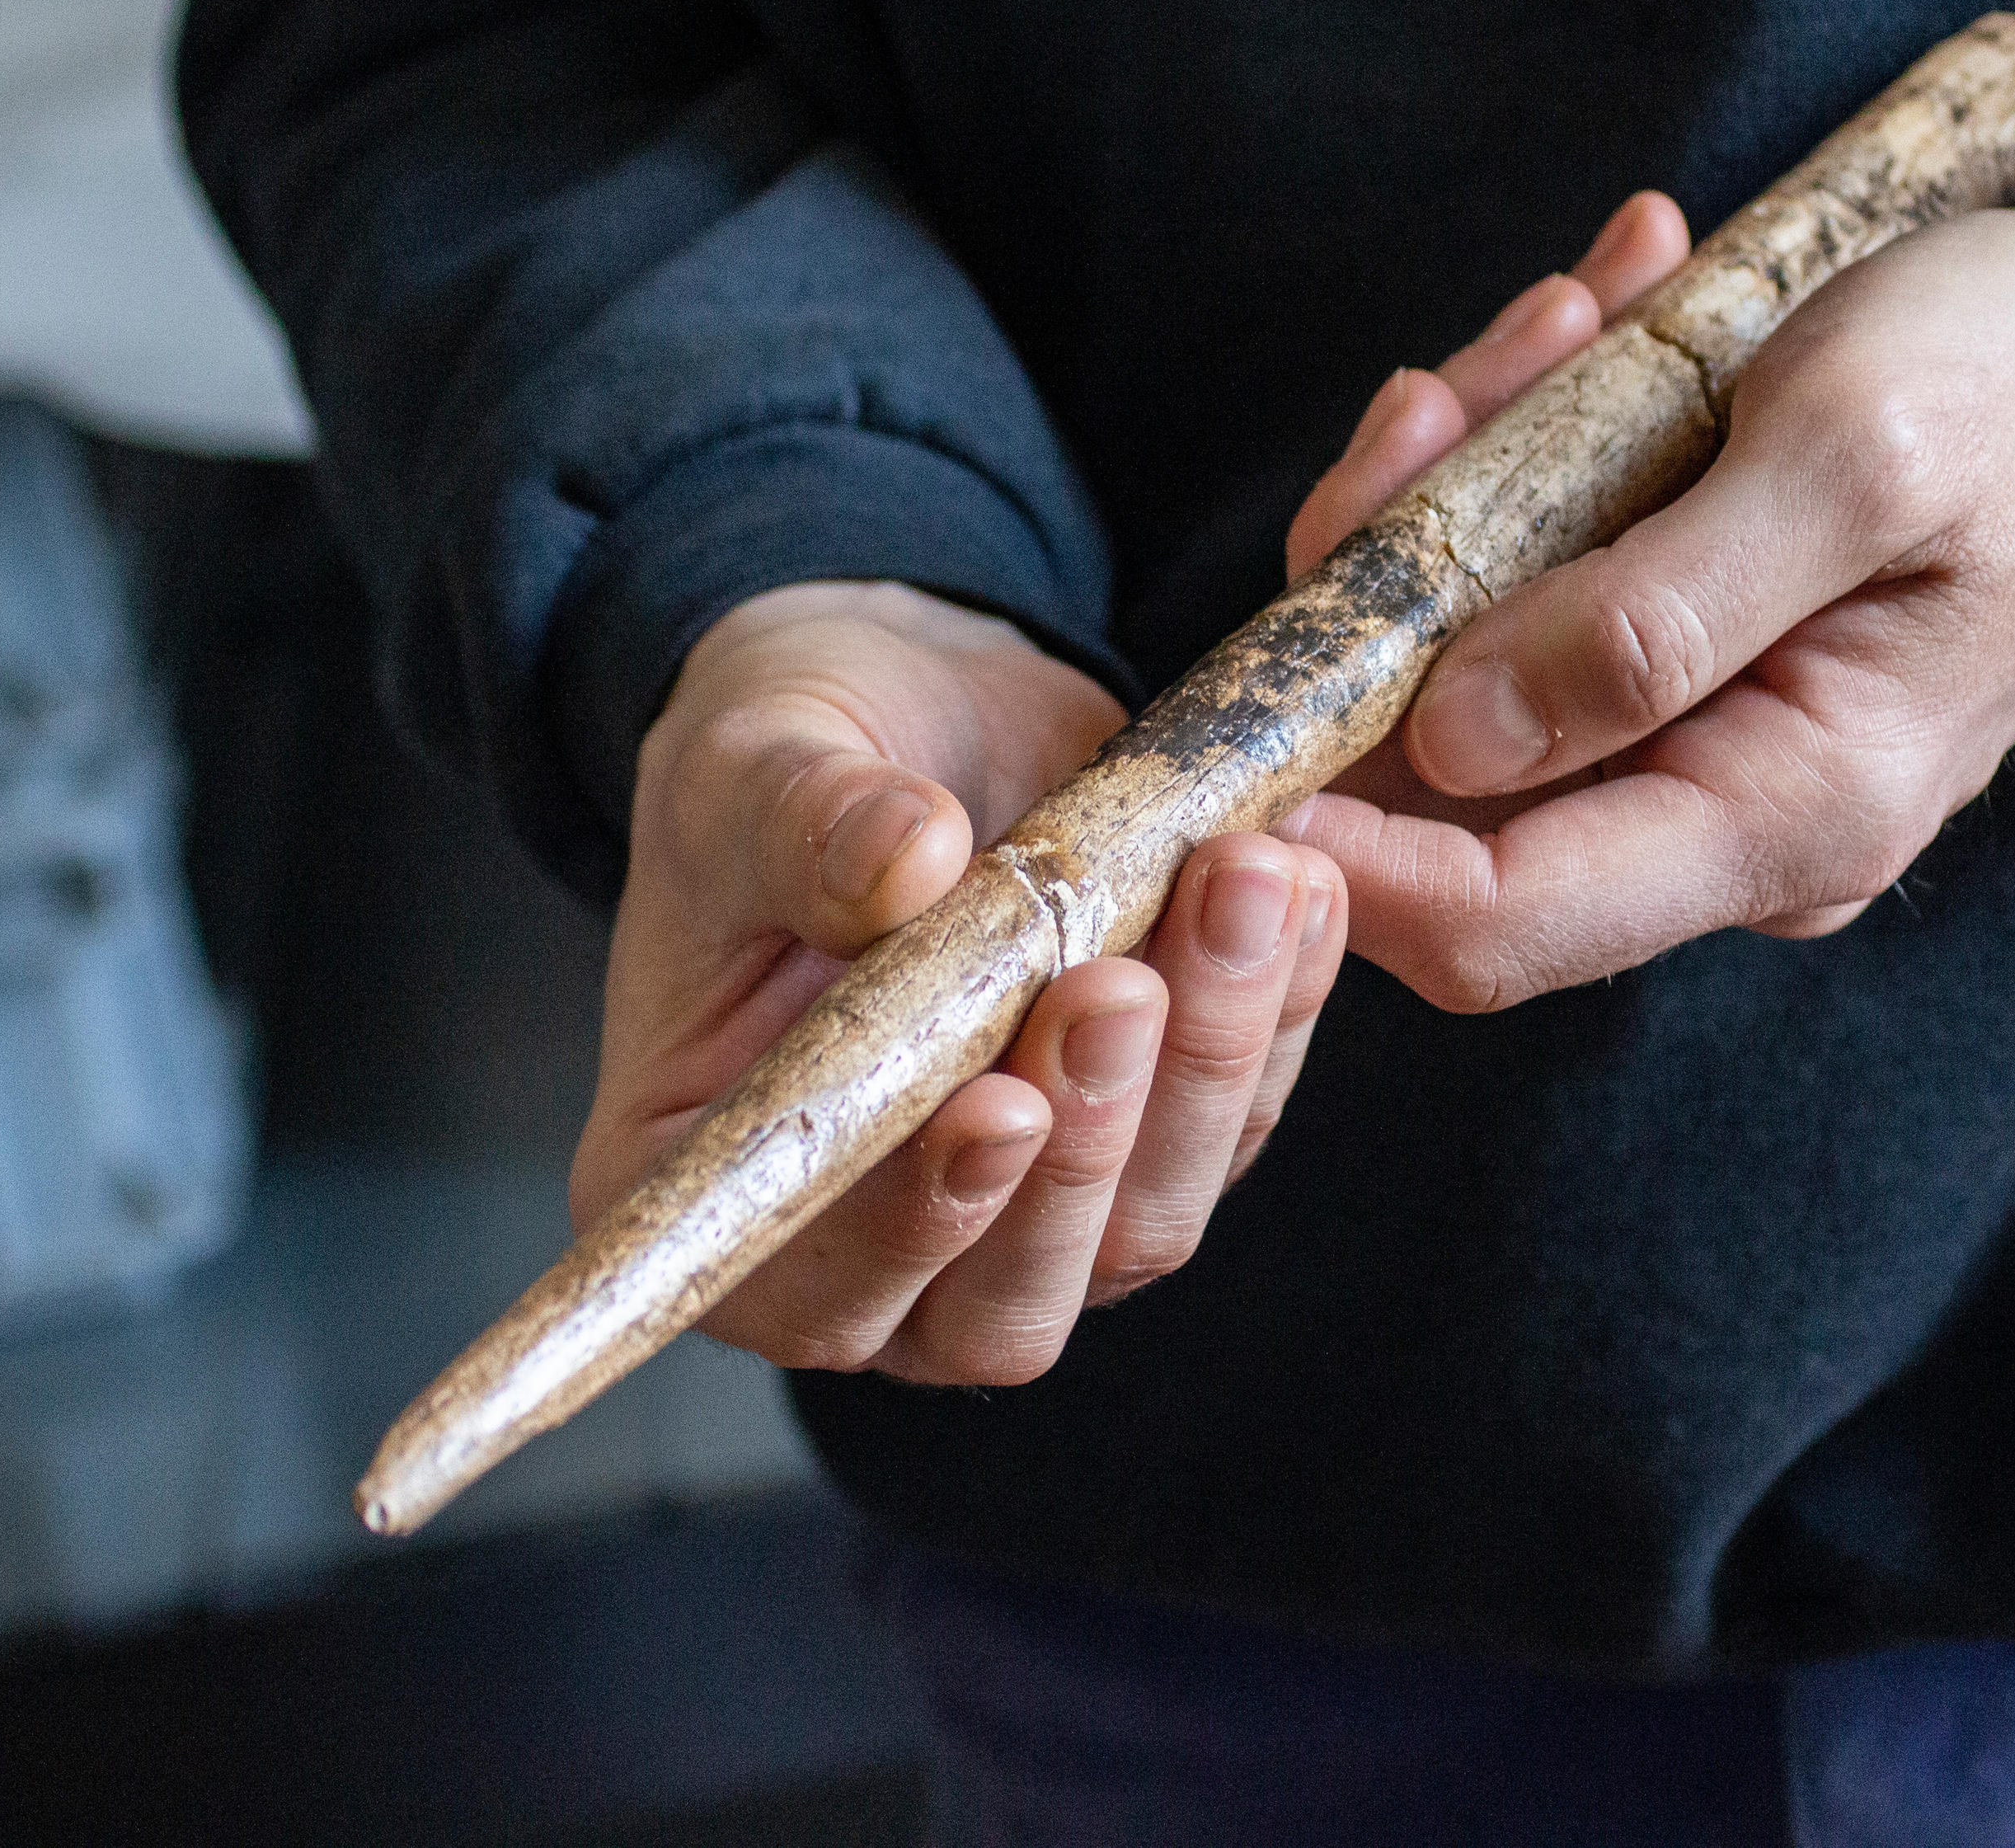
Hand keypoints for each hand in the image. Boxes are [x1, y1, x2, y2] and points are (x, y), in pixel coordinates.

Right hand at [575, 580, 1347, 1383]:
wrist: (908, 711)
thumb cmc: (784, 761)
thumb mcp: (756, 765)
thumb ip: (811, 823)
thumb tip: (907, 857)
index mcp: (718, 1184)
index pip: (812, 1286)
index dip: (913, 1224)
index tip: (999, 1106)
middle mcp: (866, 1245)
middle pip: (1005, 1302)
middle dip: (1089, 1143)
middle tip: (1127, 983)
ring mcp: (1023, 1211)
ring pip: (1142, 1225)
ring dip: (1207, 1063)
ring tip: (1239, 889)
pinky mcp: (1145, 1139)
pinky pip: (1231, 1120)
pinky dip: (1276, 1011)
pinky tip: (1296, 891)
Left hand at [1280, 153, 2014, 1010]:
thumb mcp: (1852, 453)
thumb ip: (1655, 617)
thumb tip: (1455, 743)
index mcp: (1792, 812)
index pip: (1500, 923)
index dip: (1339, 865)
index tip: (1230, 748)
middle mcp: (1730, 818)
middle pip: (1449, 784)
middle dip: (1397, 583)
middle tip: (1445, 392)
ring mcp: (1700, 745)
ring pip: (1472, 667)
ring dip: (1469, 484)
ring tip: (1573, 314)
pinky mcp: (1680, 666)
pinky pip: (1533, 594)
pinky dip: (1526, 459)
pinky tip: (1598, 325)